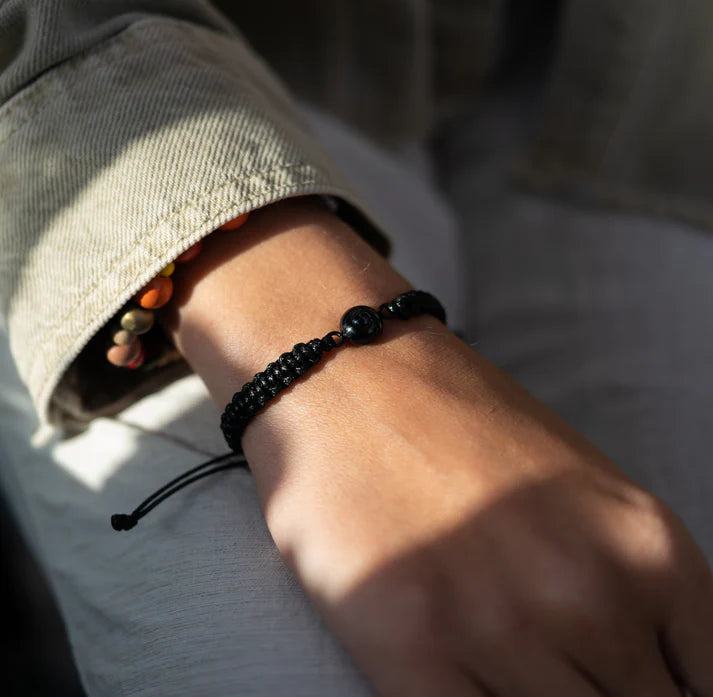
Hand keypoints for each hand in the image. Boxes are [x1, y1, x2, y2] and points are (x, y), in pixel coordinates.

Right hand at [248, 328, 712, 696]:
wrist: (356, 369)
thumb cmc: (462, 423)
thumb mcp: (585, 493)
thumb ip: (630, 589)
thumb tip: (645, 672)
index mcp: (649, 551)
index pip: (705, 690)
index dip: (666, 694)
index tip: (624, 679)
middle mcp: (586, 593)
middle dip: (594, 691)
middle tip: (542, 651)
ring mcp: (497, 624)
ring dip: (525, 695)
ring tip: (490, 644)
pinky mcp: (410, 643)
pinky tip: (455, 671)